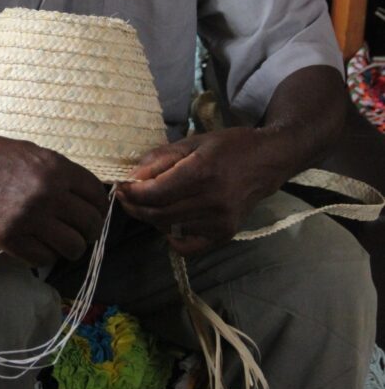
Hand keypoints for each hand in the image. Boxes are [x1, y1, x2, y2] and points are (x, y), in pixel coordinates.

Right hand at [0, 130, 109, 266]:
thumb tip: (87, 197)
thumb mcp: (35, 154)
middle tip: (79, 233)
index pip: (97, 197)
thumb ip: (62, 174)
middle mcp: (48, 194)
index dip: (100, 209)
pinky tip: (38, 245)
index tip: (94, 214)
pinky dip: (45, 256)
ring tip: (60, 242)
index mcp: (57, 168)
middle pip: (90, 225)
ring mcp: (29, 218)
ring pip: (72, 248)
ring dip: (70, 248)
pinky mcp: (10, 238)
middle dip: (89, 232)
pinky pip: (44, 259)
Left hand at [115, 128, 287, 254]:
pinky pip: (187, 246)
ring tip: (149, 202)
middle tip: (126, 195)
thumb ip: (160, 159)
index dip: (131, 192)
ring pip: (168, 228)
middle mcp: (212, 201)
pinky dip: (171, 236)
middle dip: (134, 206)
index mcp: (202, 172)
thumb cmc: (229, 146)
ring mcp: (219, 222)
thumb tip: (132, 177)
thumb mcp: (193, 142)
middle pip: (157, 213)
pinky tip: (170, 221)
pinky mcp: (225, 234)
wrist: (268, 162)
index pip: (154, 193)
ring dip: (150, 217)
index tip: (121, 186)